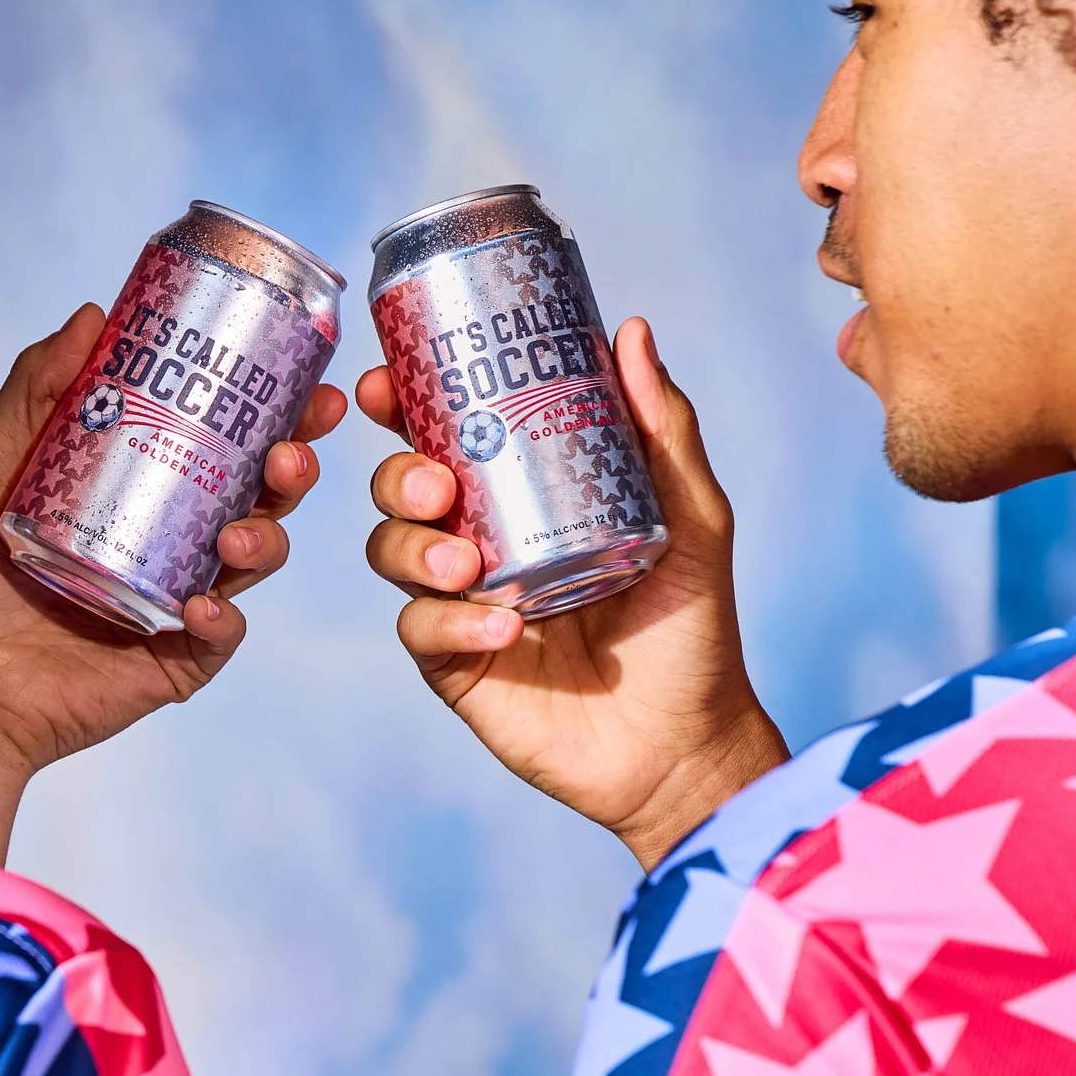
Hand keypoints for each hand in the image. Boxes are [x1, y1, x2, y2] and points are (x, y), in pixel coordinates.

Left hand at [0, 302, 347, 864]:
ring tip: (237, 535)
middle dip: (293, 467)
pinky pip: (222, 634)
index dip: (275, 411)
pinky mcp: (179, 657)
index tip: (303, 384)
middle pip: (260, 492)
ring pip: (255, 558)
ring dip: (265, 538)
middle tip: (290, 452)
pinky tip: (201, 604)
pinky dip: (222, 617)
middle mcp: (176, 538)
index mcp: (149, 487)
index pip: (226, 438)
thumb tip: (92, 316)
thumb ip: (34, 391)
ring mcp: (184, 598)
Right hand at [360, 317, 786, 868]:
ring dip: (414, 548)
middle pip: (400, 488)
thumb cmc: (691, 629)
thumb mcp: (689, 516)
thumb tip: (631, 332)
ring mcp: (463, 606)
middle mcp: (481, 543)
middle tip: (438, 484)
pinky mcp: (456, 667)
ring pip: (393, 553)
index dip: (401, 404)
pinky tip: (500, 628)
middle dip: (398, 474)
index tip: (384, 383)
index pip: (447, 436)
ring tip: (467, 567)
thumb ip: (662, 429)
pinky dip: (451, 624)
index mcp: (521, 497)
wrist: (685, 744)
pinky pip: (422, 630)